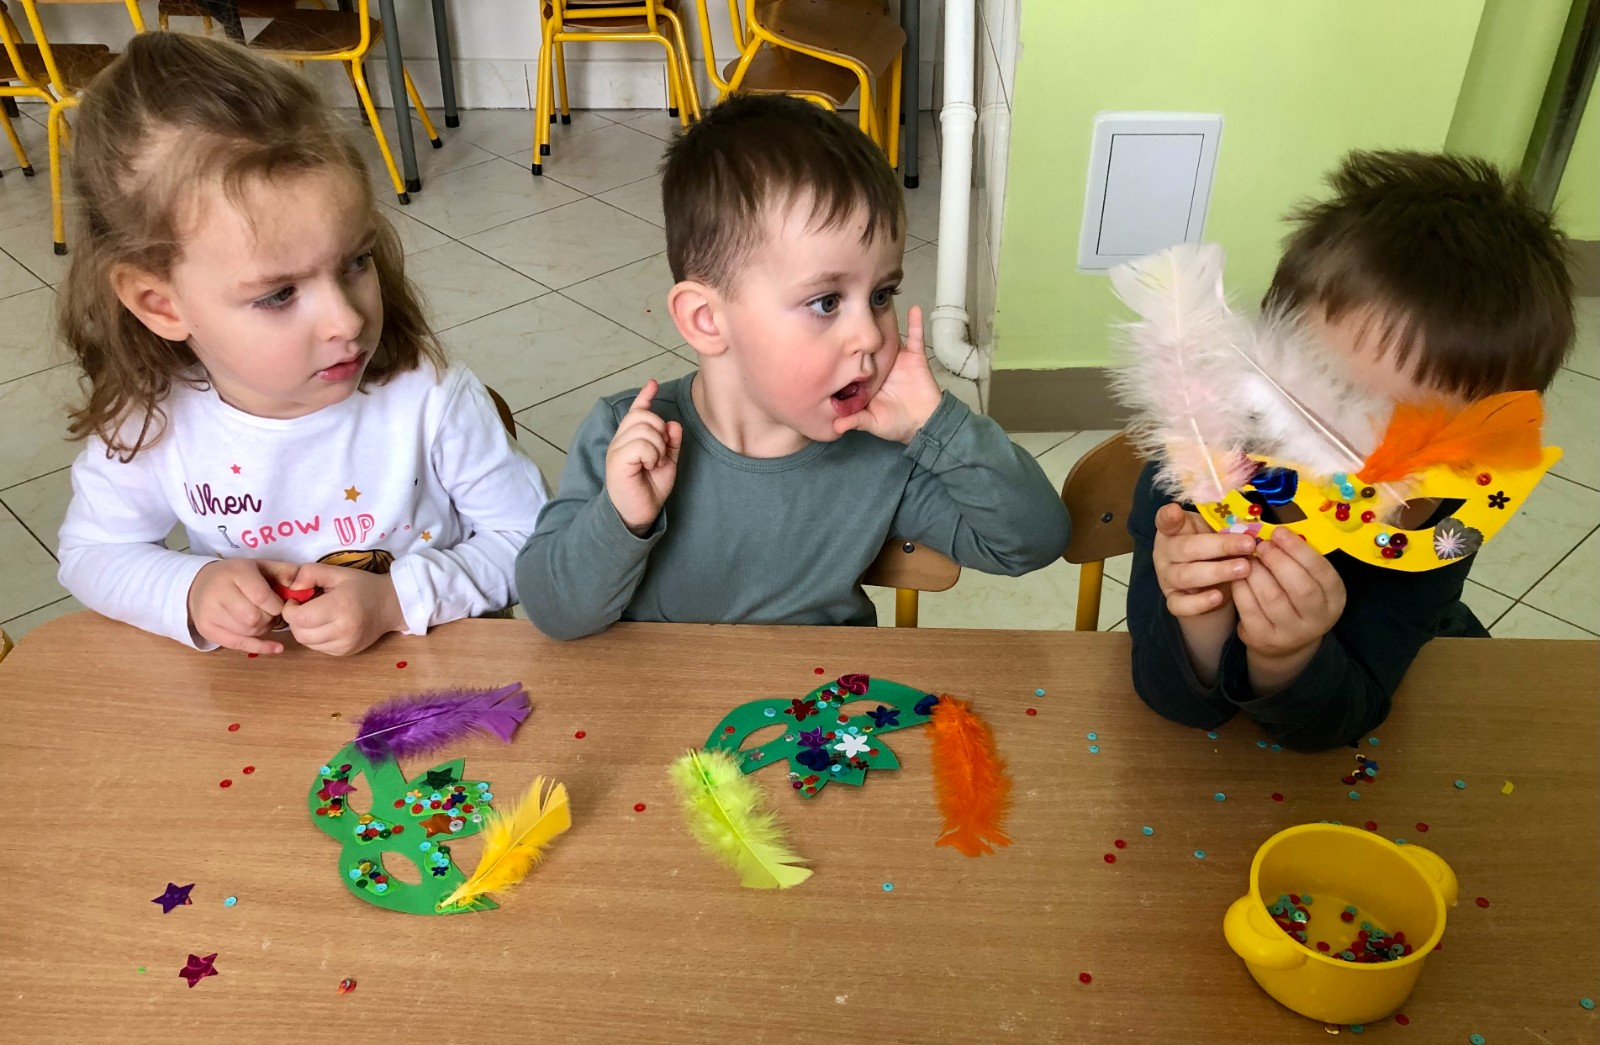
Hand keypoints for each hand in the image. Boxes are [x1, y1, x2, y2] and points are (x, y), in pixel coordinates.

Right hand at [187, 558, 298, 653]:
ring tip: (262, 619)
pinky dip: (260, 647)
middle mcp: (218, 592)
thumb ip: (285, 573)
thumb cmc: (239, 576)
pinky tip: (276, 647)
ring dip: (263, 629)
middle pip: (254, 617)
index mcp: (235, 572)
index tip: (281, 605)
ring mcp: (209, 612)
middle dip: (269, 618)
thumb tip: (304, 586)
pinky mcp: (207, 629)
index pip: (261, 597)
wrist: (200, 584)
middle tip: (270, 613)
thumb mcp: (261, 566)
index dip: (277, 606)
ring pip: (248, 631)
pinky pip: (238, 645)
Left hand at [281, 562, 405, 655]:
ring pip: (307, 644)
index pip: (300, 618)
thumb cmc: (362, 586)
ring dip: (304, 630)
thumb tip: (292, 588)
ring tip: (315, 616)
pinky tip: (325, 626)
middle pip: (300, 634)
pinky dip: (315, 638)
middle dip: (295, 621)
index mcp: (341, 606)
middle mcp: (344, 630)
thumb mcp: (337, 572)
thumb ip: (310, 573)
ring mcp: (346, 644)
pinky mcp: (346, 652)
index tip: (296, 600)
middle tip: (303, 608)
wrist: (390, 605)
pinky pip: (319, 648)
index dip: (290, 610)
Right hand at [605, 380, 681, 535]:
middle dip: (660, 431)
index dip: (645, 397)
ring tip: (654, 464)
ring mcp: (617, 449)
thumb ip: (670, 443)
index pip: (636, 412)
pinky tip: (649, 466)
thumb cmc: (649, 490)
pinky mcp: (617, 460)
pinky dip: (652, 455)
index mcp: (630, 439)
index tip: (652, 384)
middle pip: (644, 416)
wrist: (639, 513)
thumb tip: (673, 424)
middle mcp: (621, 440)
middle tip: (660, 455)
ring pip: (645, 428)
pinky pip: (641, 444)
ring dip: (658, 447)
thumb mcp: (666, 463)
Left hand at [832, 306, 943, 442]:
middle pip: (868, 345)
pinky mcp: (915, 358)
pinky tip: (914, 309)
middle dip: (859, 331)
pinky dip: (917, 324)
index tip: (828, 339)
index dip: (843, 353)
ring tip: (874, 298)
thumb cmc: (897, 424)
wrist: (924, 424)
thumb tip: (835, 427)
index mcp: (868, 378)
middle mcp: (881, 365)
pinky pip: (916, 338)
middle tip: (847, 310)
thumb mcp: (873, 423)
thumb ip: (855, 421)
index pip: (853, 362)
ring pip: (888, 337)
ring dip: (883, 321)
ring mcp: (897, 359)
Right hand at [1152, 503, 1254, 616]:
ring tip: (1245, 568)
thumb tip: (1252, 526)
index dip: (1169, 517)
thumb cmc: (1212, 551)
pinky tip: (1218, 597)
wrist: (1208, 584)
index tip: (1175, 510)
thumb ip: (1224, 527)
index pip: (1165, 521)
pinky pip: (1181, 605)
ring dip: (1217, 572)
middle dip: (1220, 546)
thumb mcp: (1215, 533)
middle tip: (1248, 545)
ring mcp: (1167, 579)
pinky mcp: (1174, 601)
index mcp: (1173, 531)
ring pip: (1185, 576)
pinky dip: (1199, 603)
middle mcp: (1165, 554)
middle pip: (1186, 549)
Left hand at [1232, 526, 1345, 660]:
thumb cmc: (1297, 600)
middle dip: (1278, 560)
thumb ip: (1300, 560)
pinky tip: (1238, 575)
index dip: (1299, 550)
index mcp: (1334, 599)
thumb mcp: (1310, 582)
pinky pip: (1249, 608)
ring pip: (1271, 597)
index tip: (1280, 532)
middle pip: (1299, 586)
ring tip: (1249, 558)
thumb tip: (1277, 533)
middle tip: (1263, 545)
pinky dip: (1241, 586)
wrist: (1285, 644)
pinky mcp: (1263, 638)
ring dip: (1256, 571)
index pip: (1321, 571)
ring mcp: (1290, 633)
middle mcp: (1317, 619)